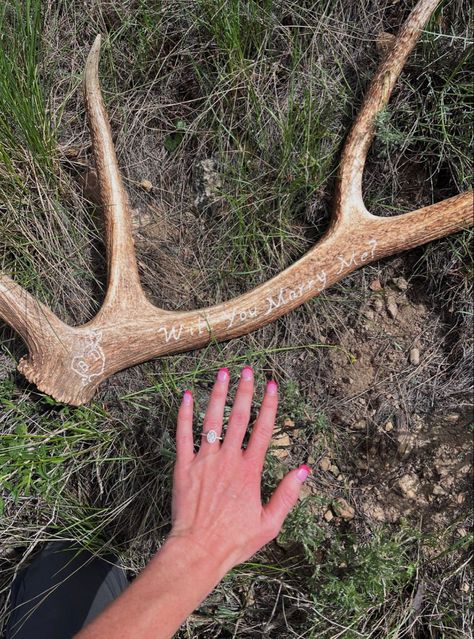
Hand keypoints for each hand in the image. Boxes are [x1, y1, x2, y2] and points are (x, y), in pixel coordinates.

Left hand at [168, 365, 310, 574]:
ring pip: (212, 420)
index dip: (269, 405)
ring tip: (222, 373)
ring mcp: (205, 461)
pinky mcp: (184, 467)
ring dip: (217, 394)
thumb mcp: (269, 523)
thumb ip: (287, 494)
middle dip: (244, 391)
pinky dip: (184, 414)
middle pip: (239, 417)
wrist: (199, 551)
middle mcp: (228, 459)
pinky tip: (186, 396)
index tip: (272, 385)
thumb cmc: (234, 540)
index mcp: (250, 470)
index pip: (263, 430)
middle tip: (247, 370)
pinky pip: (184, 435)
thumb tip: (304, 469)